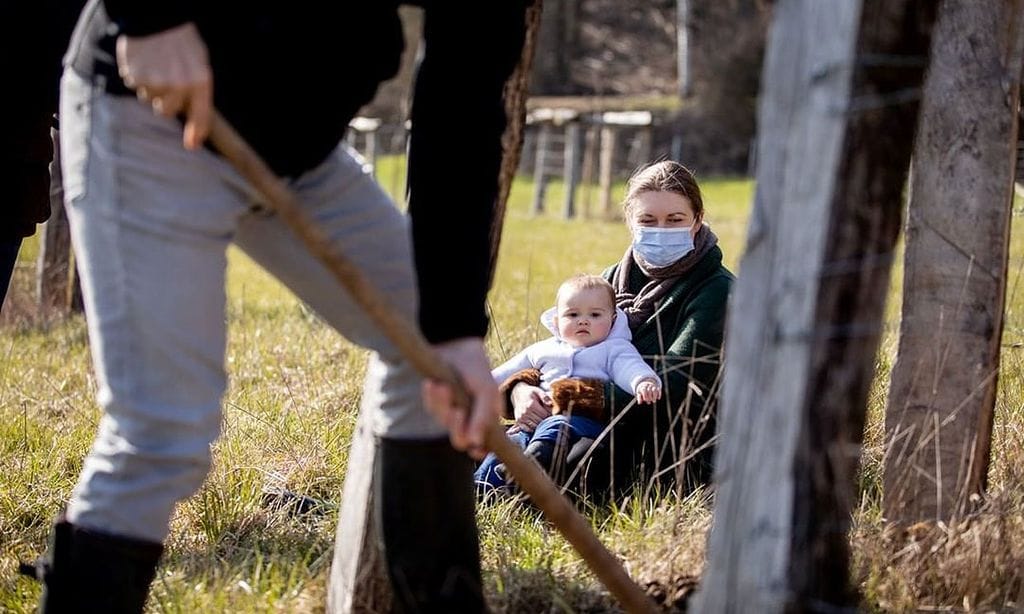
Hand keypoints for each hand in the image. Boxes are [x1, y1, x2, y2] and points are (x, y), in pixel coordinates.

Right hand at [116, 22, 212, 149]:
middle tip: (165, 79)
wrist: (155, 17)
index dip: (196, 132)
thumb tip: (193, 118)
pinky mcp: (135, 76)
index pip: (201, 115)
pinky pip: (135, 86)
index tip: (191, 145)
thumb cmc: (181, 41)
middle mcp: (179, 85)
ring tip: (155, 65)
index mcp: (200, 81)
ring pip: (149, 99)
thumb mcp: (199, 63)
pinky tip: (143, 61)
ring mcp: (156, 82)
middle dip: (165, 101)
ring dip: (151, 88)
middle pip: (166, 111)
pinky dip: (137, 77)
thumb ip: (197, 89)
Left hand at [421, 338, 500, 459]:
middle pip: (459, 439)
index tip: (474, 448)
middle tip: (456, 410)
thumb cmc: (476, 368)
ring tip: (442, 386)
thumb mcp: (486, 392)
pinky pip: (431, 408)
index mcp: (486, 418)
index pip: (482, 446)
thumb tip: (476, 443)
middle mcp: (469, 418)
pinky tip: (432, 384)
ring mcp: (451, 410)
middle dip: (456, 426)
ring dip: (442, 405)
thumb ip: (483, 418)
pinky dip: (431, 397)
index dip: (478, 450)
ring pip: (444, 422)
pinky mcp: (436, 402)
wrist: (455, 345)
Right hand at [510, 383, 551, 430]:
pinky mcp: (518, 421)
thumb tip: (550, 404)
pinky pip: (528, 429)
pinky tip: (535, 423)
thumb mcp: (538, 391)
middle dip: (545, 420)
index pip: (545, 415)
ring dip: (539, 425)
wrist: (518, 394)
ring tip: (540, 418)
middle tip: (546, 416)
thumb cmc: (530, 393)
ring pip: (535, 426)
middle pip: (540, 421)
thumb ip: (545, 397)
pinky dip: (533, 428)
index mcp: (531, 405)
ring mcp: (521, 417)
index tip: (550, 412)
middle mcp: (525, 412)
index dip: (549, 415)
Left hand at [636, 380, 661, 403]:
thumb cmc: (642, 391)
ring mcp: (653, 386)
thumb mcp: (639, 394)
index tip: (645, 400)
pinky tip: (658, 398)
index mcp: (643, 387)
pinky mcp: (658, 387)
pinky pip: (659, 390)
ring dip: (654, 396)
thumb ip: (639, 398)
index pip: (644, 390)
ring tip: (654, 401)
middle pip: (649, 391)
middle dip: (649, 397)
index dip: (645, 395)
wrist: (647, 385)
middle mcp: (648, 386)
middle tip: (649, 401)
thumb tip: (640, 403)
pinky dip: (659, 394)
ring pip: (654, 390)